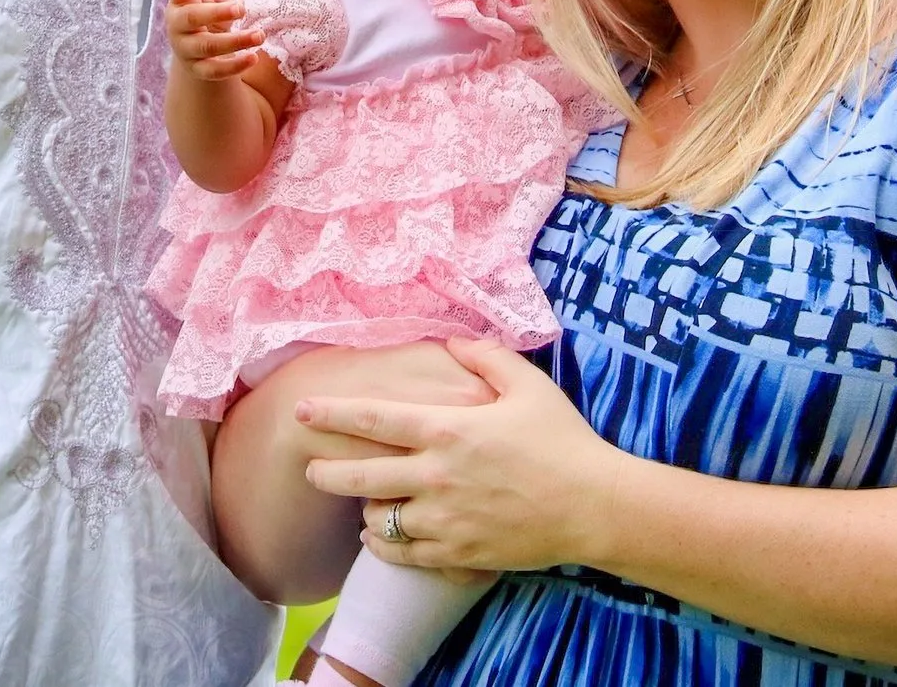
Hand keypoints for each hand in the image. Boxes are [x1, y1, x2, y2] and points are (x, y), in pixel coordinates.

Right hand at [166, 0, 261, 81]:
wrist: (202, 45)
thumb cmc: (211, 10)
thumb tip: (235, 6)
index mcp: (180, 2)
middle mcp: (177, 25)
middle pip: (192, 18)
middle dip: (217, 13)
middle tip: (241, 9)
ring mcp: (184, 49)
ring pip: (208, 47)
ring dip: (236, 41)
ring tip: (259, 35)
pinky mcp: (197, 70)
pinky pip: (215, 71)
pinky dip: (235, 66)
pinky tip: (253, 57)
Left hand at [296, 337, 624, 574]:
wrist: (594, 506)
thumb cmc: (562, 440)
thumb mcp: (527, 385)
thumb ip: (485, 357)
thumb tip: (453, 342)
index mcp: (447, 429)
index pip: (373, 419)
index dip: (332, 414)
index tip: (302, 411)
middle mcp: (436, 476)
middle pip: (360, 476)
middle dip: (326, 473)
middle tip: (310, 471)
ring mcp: (445, 520)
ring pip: (379, 522)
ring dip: (364, 513)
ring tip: (363, 505)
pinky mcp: (458, 554)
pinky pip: (404, 555)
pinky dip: (386, 546)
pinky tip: (383, 538)